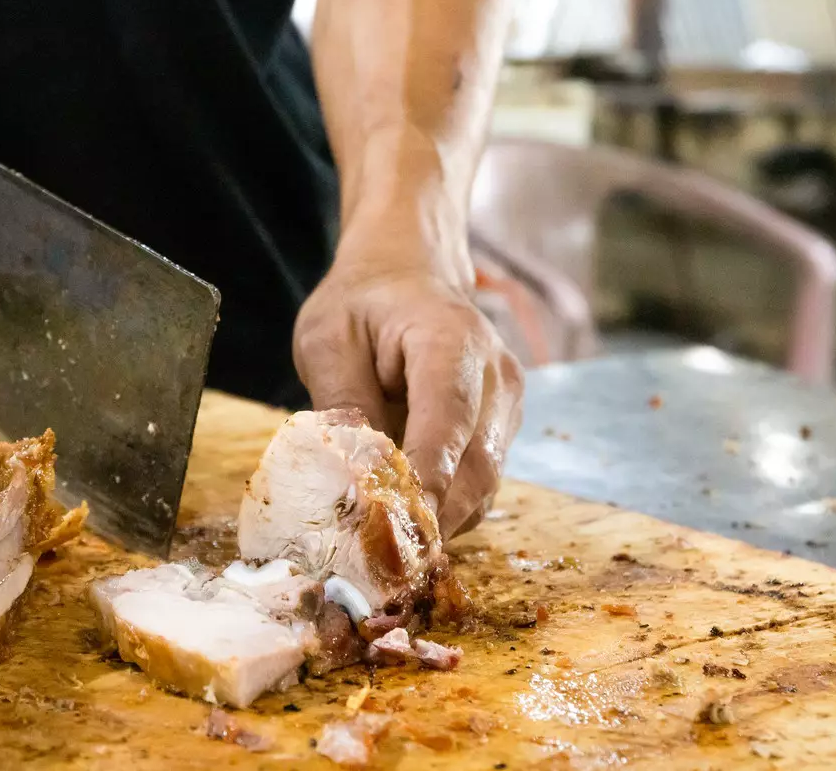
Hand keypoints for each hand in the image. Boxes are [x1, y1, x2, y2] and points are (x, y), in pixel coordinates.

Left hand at [293, 261, 524, 537]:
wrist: (407, 274)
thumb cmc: (362, 305)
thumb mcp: (328, 339)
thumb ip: (342, 402)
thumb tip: (352, 477)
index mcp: (452, 339)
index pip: (447, 421)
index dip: (426, 481)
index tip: (398, 529)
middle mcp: (495, 375)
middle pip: (476, 468)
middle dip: (431, 519)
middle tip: (379, 562)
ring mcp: (508, 405)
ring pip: (483, 487)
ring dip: (438, 523)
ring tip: (385, 550)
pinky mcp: (503, 430)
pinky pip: (479, 485)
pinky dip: (446, 510)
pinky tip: (404, 522)